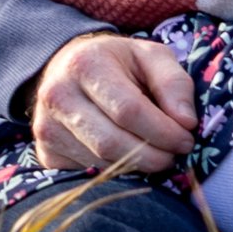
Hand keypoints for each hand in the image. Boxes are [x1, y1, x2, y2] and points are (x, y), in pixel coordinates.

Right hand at [30, 31, 199, 174]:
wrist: (69, 68)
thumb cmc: (119, 63)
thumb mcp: (151, 57)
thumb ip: (174, 84)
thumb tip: (187, 122)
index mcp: (85, 64)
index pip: (128, 110)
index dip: (162, 131)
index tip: (185, 139)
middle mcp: (57, 96)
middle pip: (111, 143)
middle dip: (152, 156)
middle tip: (175, 155)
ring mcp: (46, 128)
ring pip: (100, 163)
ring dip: (137, 166)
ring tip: (157, 154)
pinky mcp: (46, 154)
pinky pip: (88, 174)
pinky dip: (116, 173)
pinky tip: (130, 158)